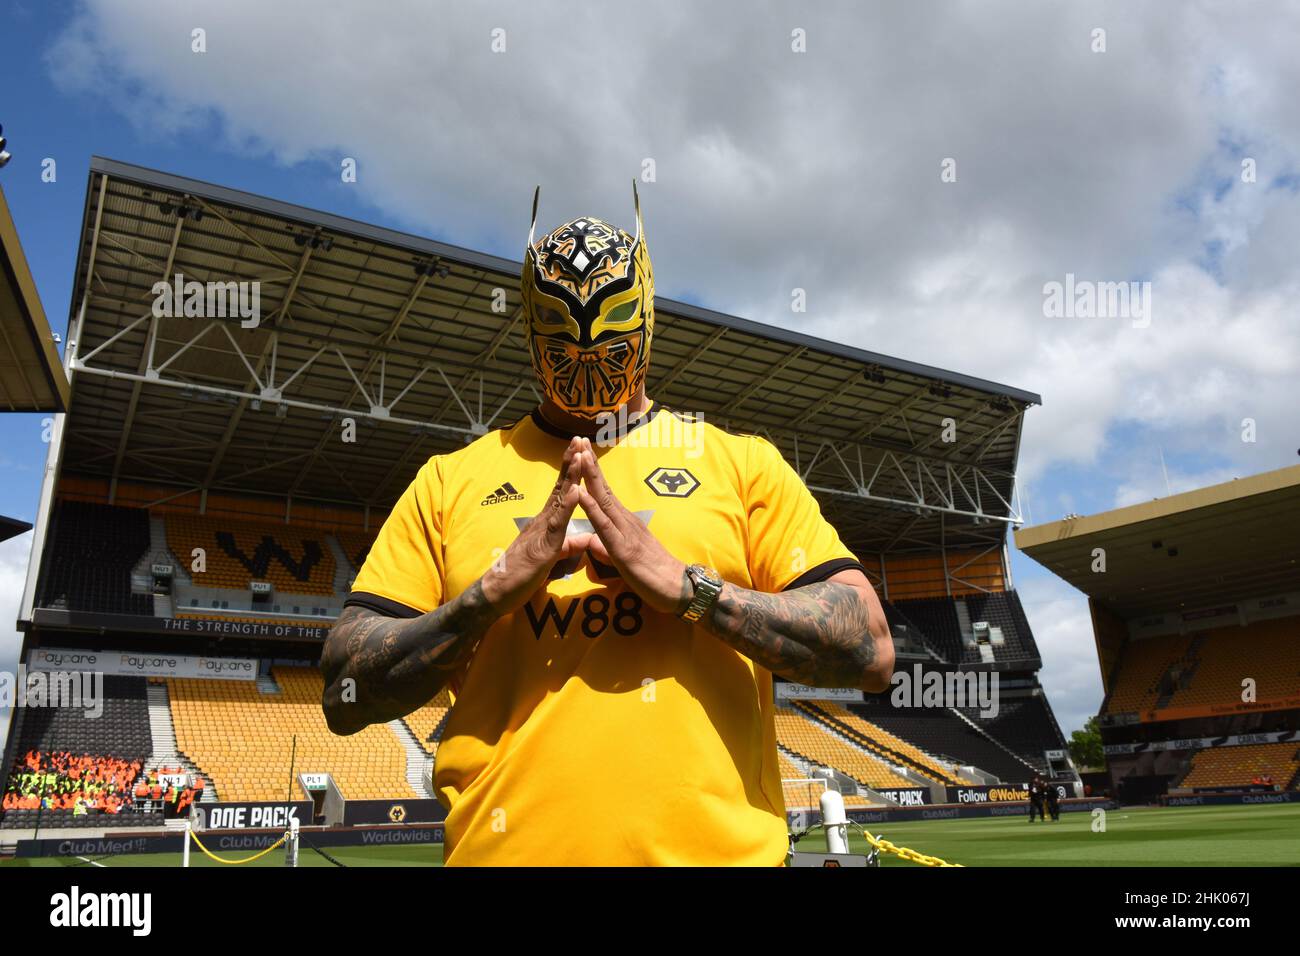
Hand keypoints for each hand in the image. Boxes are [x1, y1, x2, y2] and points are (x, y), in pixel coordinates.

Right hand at [480, 436, 591, 613]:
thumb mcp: (552, 557)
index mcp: (547, 522)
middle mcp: (543, 520)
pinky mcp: (543, 547)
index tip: (580, 449)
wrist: (497, 593)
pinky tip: (577, 491)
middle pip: (561, 486)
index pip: (562, 491)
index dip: (571, 470)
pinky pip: (558, 524)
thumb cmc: (522, 575)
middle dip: (571, 462)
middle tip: (579, 438)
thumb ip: (568, 545)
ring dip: (571, 476)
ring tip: (580, 455)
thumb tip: (585, 538)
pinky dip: (568, 506)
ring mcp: (542, 531)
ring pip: (560, 499)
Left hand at [574, 437, 689, 614]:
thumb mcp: (624, 559)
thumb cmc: (654, 575)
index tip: (582, 450)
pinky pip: (604, 526)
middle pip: (603, 488)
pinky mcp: (624, 549)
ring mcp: (625, 532)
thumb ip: (608, 547)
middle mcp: (625, 521)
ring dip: (589, 476)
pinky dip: (591, 507)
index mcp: (625, 522)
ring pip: (603, 500)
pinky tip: (580, 493)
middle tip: (579, 439)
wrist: (680, 589)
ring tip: (579, 454)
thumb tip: (593, 541)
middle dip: (589, 463)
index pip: (604, 492)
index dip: (592, 472)